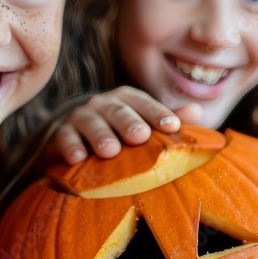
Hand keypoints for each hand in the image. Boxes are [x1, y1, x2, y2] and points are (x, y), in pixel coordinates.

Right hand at [53, 86, 202, 163]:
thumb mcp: (143, 127)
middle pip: (119, 111)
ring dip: (101, 135)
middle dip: (130, 122)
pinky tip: (77, 158)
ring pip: (91, 122)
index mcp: (128, 100)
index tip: (172, 127)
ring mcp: (81, 117)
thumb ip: (168, 122)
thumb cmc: (118, 134)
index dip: (159, 114)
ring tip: (110, 150)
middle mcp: (104, 104)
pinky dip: (71, 147)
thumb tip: (197, 111)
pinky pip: (64, 138)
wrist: (73, 139)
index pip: (145, 104)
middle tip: (140, 137)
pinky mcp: (60, 133)